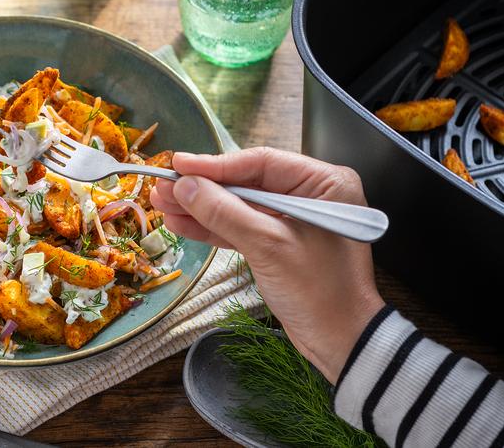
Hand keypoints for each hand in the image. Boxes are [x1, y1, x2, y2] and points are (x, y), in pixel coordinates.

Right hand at [150, 148, 384, 382]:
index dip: (215, 164)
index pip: (261, 163)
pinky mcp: (278, 244)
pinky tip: (181, 222)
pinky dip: (212, 228)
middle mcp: (309, 195)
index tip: (179, 163)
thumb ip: (224, 212)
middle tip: (163, 185)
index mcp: (323, 183)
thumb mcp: (268, 246)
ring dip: (200, 207)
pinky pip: (241, 228)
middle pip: (246, 183)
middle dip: (203, 187)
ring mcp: (292, 220)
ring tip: (162, 203)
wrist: (341, 342)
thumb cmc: (319, 291)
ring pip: (238, 206)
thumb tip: (184, 185)